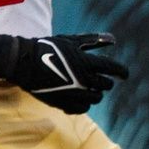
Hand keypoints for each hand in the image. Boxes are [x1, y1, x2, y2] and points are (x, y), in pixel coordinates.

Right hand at [6, 31, 127, 113]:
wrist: (24, 63)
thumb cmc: (48, 48)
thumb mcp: (71, 41)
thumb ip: (93, 40)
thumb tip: (113, 39)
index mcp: (87, 63)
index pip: (114, 70)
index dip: (122, 72)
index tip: (123, 74)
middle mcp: (84, 80)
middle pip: (106, 86)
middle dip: (106, 82)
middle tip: (101, 78)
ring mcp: (74, 94)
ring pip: (96, 99)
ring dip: (95, 93)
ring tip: (88, 87)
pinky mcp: (64, 104)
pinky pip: (82, 109)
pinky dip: (83, 104)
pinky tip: (79, 97)